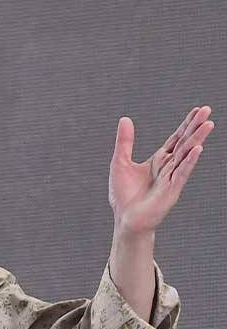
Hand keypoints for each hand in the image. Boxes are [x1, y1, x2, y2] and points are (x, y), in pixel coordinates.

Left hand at [109, 106, 213, 236]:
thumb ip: (125, 142)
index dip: (186, 124)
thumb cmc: (124, 195)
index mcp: (158, 160)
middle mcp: (168, 167)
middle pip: (184, 143)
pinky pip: (181, 173)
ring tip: (208, 124)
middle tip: (207, 110)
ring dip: (197, 140)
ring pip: (186, 155)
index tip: (197, 110)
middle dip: (196, 127)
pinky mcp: (171, 190)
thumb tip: (125, 119)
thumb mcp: (120, 163)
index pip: (176, 139)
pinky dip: (189, 161)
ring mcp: (172, 178)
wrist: (125, 219)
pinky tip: (197, 149)